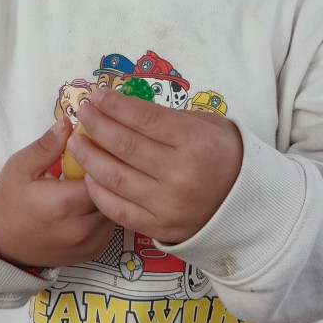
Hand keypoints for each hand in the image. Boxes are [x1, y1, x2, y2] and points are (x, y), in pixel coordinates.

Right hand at [0, 118, 114, 267]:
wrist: (3, 244)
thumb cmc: (11, 201)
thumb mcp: (21, 166)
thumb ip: (47, 145)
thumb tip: (68, 123)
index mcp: (63, 204)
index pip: (101, 175)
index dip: (103, 158)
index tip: (98, 146)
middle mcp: (81, 228)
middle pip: (114, 193)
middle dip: (111, 174)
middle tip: (103, 159)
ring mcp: (90, 243)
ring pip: (117, 209)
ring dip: (112, 193)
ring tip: (99, 177)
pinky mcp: (95, 251)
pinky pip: (112, 225)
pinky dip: (107, 210)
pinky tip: (95, 198)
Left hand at [70, 87, 243, 244]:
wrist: (246, 206)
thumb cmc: (224, 156)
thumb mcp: (208, 125)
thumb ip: (168, 117)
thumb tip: (124, 108)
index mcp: (196, 143)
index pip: (144, 118)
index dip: (116, 105)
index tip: (98, 95)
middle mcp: (181, 174)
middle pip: (125, 145)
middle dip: (97, 124)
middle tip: (84, 112)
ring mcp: (168, 204)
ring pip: (115, 178)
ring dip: (89, 157)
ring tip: (76, 141)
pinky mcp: (158, 227)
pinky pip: (117, 209)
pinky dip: (98, 191)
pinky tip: (89, 175)